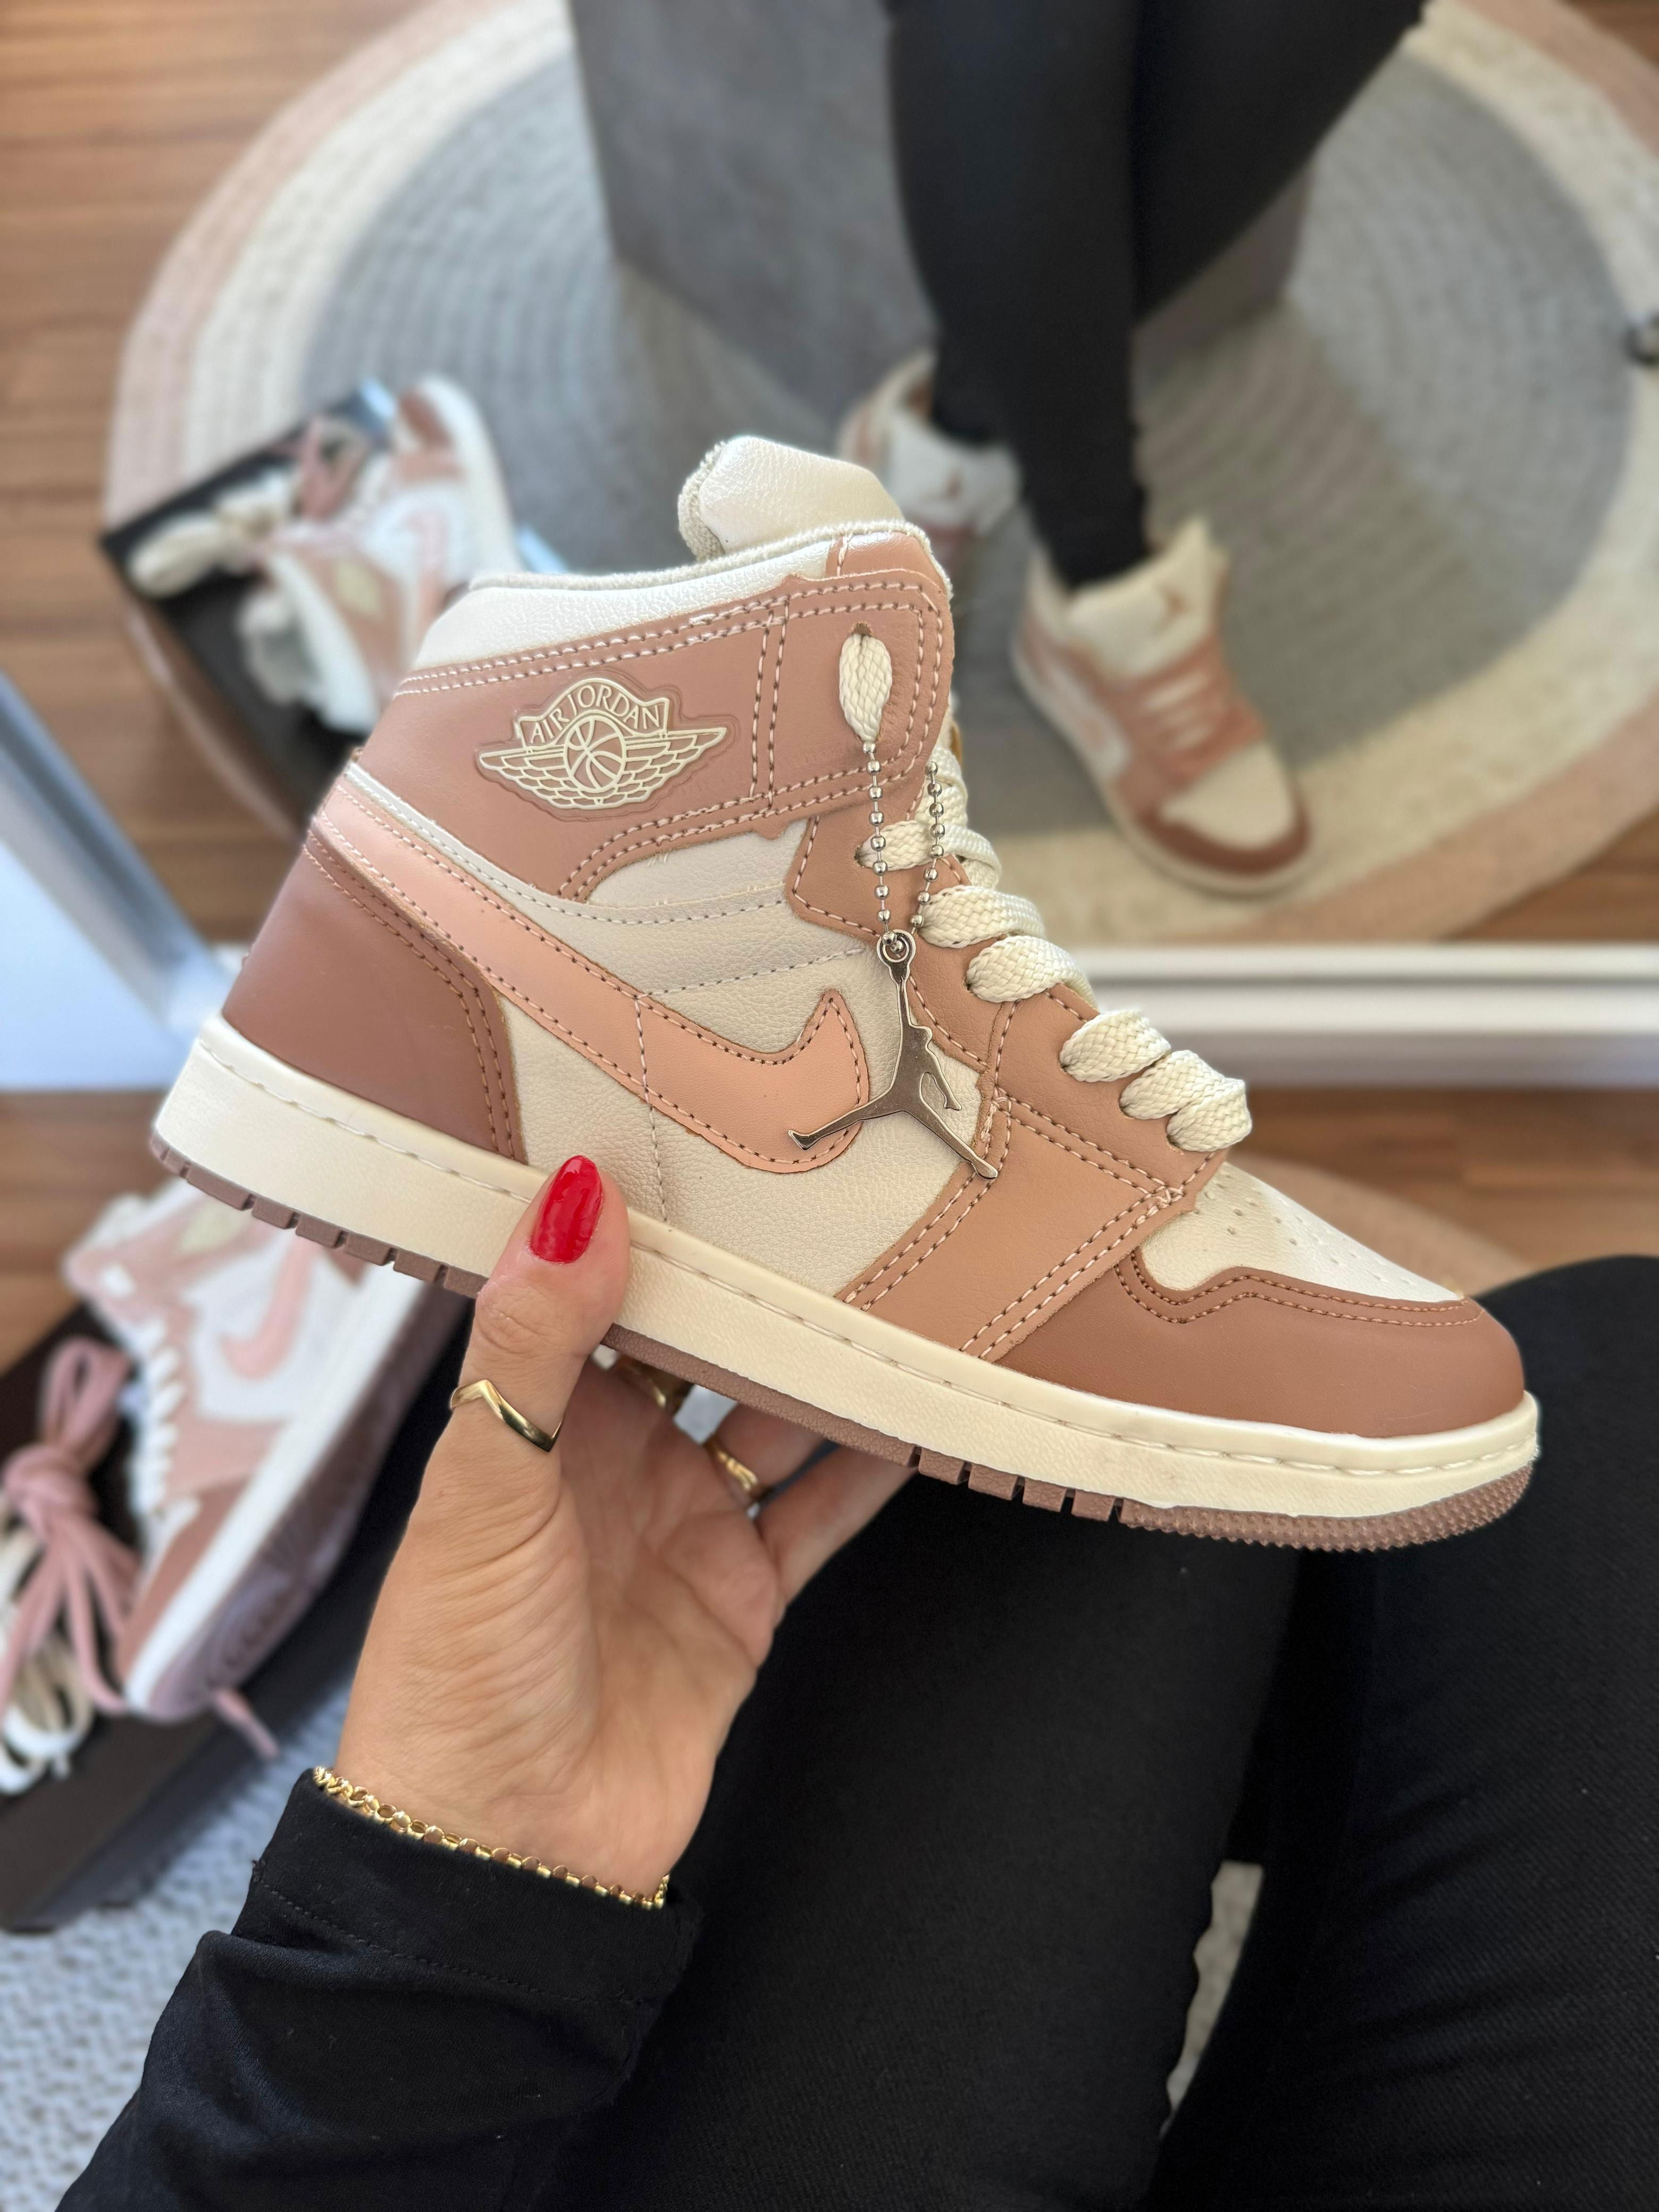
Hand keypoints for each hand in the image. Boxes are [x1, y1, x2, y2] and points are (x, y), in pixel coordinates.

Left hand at [336, 1157, 907, 1893]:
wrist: (505, 1847)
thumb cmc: (455, 1666)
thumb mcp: (480, 1488)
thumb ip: (531, 1343)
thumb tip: (574, 1196)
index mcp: (533, 1422)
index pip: (591, 1293)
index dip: (638, 1222)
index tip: (694, 1132)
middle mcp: (614, 1462)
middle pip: (698, 1348)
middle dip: (750, 1283)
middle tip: (824, 1190)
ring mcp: (685, 1527)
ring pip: (772, 1418)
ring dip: (822, 1363)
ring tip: (893, 1281)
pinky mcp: (744, 1597)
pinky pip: (821, 1514)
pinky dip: (871, 1466)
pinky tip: (923, 1409)